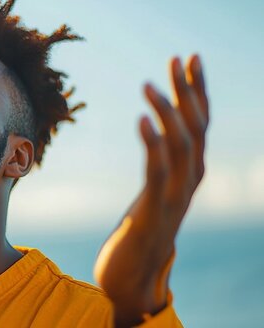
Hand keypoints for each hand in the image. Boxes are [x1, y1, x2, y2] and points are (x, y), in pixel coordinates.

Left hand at [94, 55, 208, 325]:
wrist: (133, 273)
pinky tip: (141, 121)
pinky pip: (158, 172)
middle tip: (177, 58)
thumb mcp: (154, 189)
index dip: (196, 91)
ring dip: (167, 113)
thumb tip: (157, 135)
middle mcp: (189, 182)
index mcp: (189, 173)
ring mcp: (175, 198)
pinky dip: (153, 144)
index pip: (199, 124)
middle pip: (197, 128)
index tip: (187, 59)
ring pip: (181, 147)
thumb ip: (161, 164)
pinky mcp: (154, 212)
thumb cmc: (141, 228)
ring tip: (149, 85)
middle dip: (189, 91)